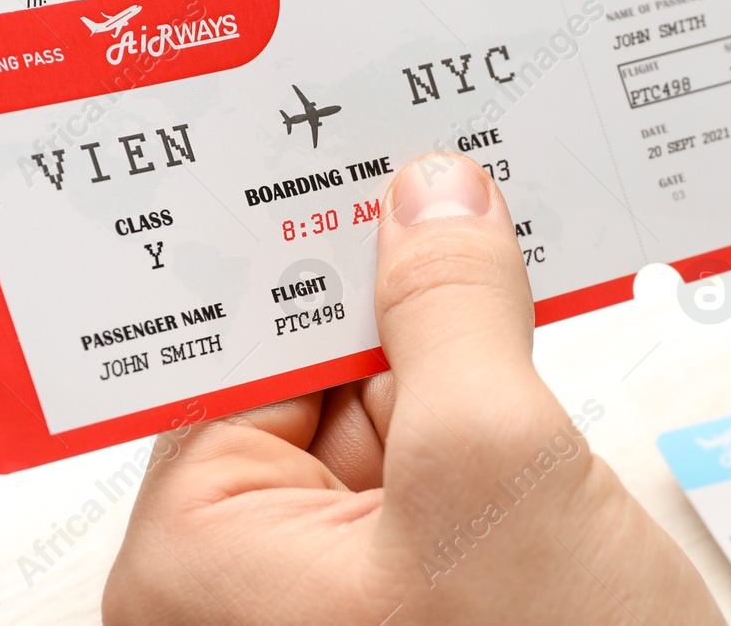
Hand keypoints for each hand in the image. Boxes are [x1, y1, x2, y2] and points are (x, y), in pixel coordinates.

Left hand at [102, 152, 722, 624]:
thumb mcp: (496, 469)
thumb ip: (451, 312)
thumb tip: (430, 199)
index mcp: (199, 560)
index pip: (239, 352)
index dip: (307, 246)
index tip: (350, 147)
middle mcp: (245, 580)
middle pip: (315, 371)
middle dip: (398, 290)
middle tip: (455, 167)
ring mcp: (340, 589)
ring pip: (387, 406)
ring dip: (456, 338)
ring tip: (512, 243)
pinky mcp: (421, 588)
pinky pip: (435, 455)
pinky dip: (487, 393)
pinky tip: (531, 331)